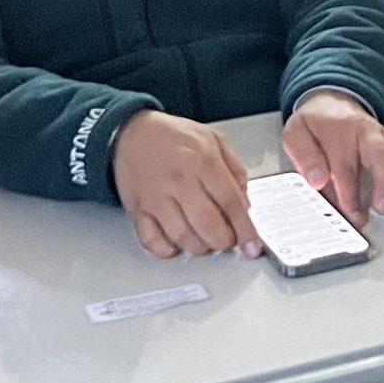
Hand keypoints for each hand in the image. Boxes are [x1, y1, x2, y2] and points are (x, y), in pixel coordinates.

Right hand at [111, 111, 259, 258]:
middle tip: (227, 239)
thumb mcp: (213, 139)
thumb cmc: (173, 137)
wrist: (132, 132)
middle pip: (208, 225)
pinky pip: (152, 241)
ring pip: (183, 237)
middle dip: (224, 241)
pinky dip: (167, 250)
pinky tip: (177, 242)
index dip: (245, 228)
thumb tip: (245, 203)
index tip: (252, 245)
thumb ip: (234, 169)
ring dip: (199, 247)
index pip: (231, 202)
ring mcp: (157, 197)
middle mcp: (180, 180)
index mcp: (203, 161)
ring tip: (205, 239)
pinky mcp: (138, 210)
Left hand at [280, 91, 383, 226]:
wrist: (330, 104)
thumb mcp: (296, 135)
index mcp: (338, 130)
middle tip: (379, 208)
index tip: (347, 213)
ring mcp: (383, 133)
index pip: (345, 166)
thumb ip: (304, 158)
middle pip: (382, 154)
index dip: (347, 195)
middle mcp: (365, 129)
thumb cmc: (316, 125)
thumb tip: (317, 180)